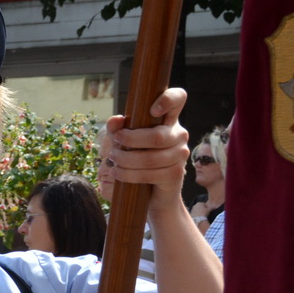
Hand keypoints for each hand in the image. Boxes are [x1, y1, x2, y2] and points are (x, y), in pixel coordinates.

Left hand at [106, 88, 190, 210]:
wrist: (150, 194)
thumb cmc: (135, 161)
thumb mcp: (123, 143)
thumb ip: (117, 129)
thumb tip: (116, 120)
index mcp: (168, 119)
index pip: (178, 98)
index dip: (168, 99)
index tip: (152, 110)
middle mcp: (179, 134)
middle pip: (157, 136)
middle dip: (129, 142)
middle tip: (113, 147)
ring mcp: (180, 154)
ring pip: (151, 157)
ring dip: (125, 161)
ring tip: (113, 162)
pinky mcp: (176, 174)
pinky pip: (150, 174)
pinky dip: (129, 175)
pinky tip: (118, 174)